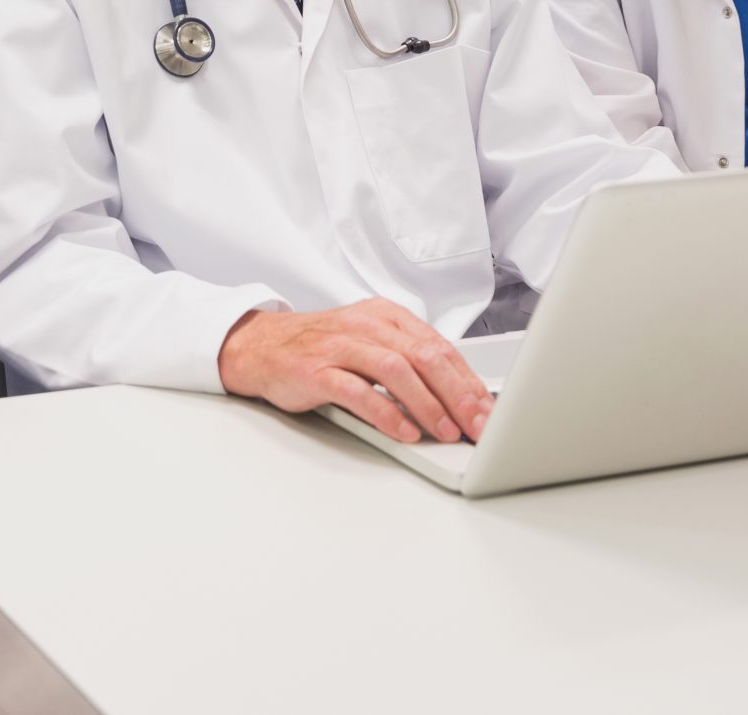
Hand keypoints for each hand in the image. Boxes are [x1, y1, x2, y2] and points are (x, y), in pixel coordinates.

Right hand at [218, 300, 493, 445]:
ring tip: (446, 430)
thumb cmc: (321, 348)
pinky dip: (385, 413)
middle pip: (423, 355)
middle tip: (478, 424)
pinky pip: (357, 391)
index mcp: (384, 316)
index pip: (438, 346)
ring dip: (427, 404)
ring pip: (394, 369)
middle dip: (458, 393)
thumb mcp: (369, 342)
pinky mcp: (316, 370)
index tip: (487, 410)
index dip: (468, 380)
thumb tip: (458, 396)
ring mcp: (339, 346)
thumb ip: (408, 361)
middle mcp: (364, 326)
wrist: (260, 346)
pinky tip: (404, 431)